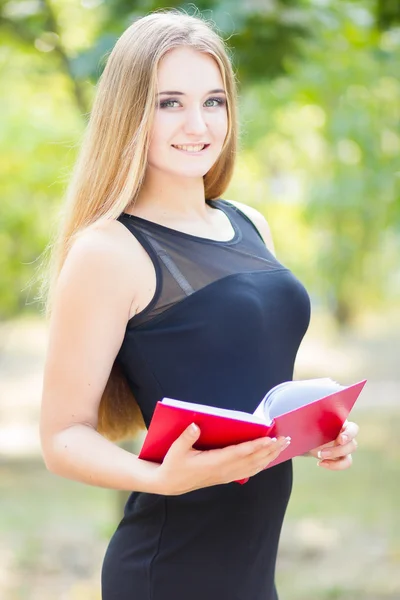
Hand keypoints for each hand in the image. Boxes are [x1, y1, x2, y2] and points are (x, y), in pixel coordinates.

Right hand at [152, 423, 290, 494]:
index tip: (270, 438)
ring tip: (283, 446)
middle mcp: (224, 471)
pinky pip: (250, 471)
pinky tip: (269, 457)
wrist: (171, 483)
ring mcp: (227, 475)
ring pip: (254, 466)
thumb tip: (195, 425)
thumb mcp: (176, 450)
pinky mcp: (227, 477)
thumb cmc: (173, 464)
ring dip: (270, 456)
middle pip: (253, 460)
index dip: (256, 446)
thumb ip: (186, 437)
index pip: (240, 453)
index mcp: (214, 463)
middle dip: (271, 449)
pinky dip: (262, 463)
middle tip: (286, 439)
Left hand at [308, 420, 358, 469]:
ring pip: (348, 458)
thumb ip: (314, 420)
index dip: (349, 434)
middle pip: (351, 445)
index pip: (353, 429)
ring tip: (320, 456)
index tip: (340, 439)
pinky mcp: (341, 458)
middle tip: (322, 453)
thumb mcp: (311, 422)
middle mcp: (347, 436)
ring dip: (334, 459)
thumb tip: (308, 418)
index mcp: (342, 424)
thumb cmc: (311, 425)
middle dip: (337, 450)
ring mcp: (345, 448)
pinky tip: (320, 463)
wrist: (308, 436)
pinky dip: (333, 466)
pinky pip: (343, 464)